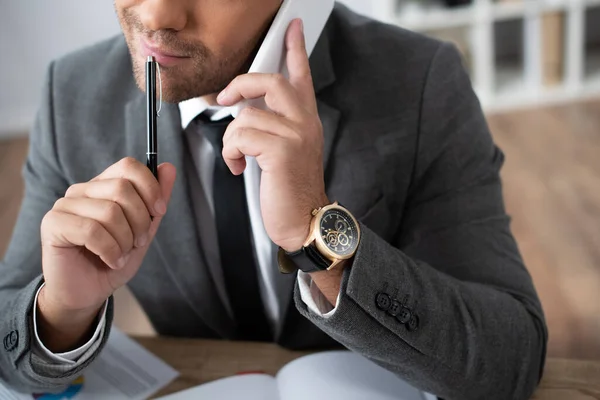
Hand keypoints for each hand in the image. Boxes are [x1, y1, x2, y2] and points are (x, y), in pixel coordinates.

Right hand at [38, 157, 175, 350]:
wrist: (88, 294)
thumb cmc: (115, 260)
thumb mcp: (144, 231)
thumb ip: (156, 200)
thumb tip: (169, 168)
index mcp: (103, 186)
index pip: (128, 166)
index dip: (150, 188)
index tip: (159, 212)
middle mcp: (82, 190)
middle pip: (122, 188)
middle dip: (140, 220)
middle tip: (138, 242)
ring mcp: (64, 205)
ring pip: (109, 211)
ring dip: (125, 240)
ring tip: (121, 255)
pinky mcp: (53, 223)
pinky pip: (91, 230)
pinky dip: (109, 250)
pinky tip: (111, 261)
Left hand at [216, 19, 327, 251]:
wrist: (305, 221)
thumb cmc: (290, 188)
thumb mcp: (287, 150)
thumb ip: (274, 124)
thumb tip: (244, 108)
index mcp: (306, 119)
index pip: (300, 75)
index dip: (294, 48)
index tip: (291, 26)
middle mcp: (305, 122)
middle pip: (270, 81)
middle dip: (241, 85)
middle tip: (226, 99)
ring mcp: (295, 135)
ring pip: (246, 116)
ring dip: (231, 140)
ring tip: (238, 158)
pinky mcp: (281, 151)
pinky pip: (240, 136)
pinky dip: (231, 153)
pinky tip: (240, 168)